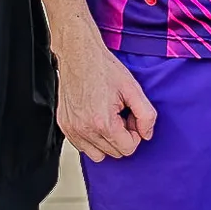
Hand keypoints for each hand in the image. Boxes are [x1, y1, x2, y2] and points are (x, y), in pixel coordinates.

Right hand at [54, 28, 156, 163]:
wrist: (79, 55)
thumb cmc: (103, 68)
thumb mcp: (133, 89)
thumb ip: (146, 115)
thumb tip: (146, 134)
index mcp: (103, 122)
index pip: (128, 149)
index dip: (135, 134)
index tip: (130, 117)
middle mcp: (84, 129)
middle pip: (114, 153)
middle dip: (122, 136)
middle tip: (120, 114)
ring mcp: (72, 129)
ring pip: (98, 154)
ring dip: (107, 140)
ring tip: (108, 117)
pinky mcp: (64, 126)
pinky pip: (83, 146)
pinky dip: (92, 138)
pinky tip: (96, 118)